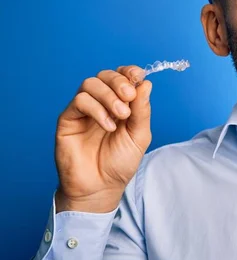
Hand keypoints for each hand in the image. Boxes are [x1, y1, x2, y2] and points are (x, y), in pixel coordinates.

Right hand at [54, 65, 151, 212]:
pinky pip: (80, 101)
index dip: (129, 72)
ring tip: (120, 115)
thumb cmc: (120, 163)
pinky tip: (108, 126)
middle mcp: (101, 103)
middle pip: (106, 75)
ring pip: (90, 83)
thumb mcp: (139, 135)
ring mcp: (84, 110)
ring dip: (109, 95)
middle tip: (129, 97)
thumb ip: (142, 110)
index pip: (122, 76)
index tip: (138, 76)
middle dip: (119, 82)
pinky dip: (97, 109)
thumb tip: (146, 83)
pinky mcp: (68, 119)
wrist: (101, 187)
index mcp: (120, 103)